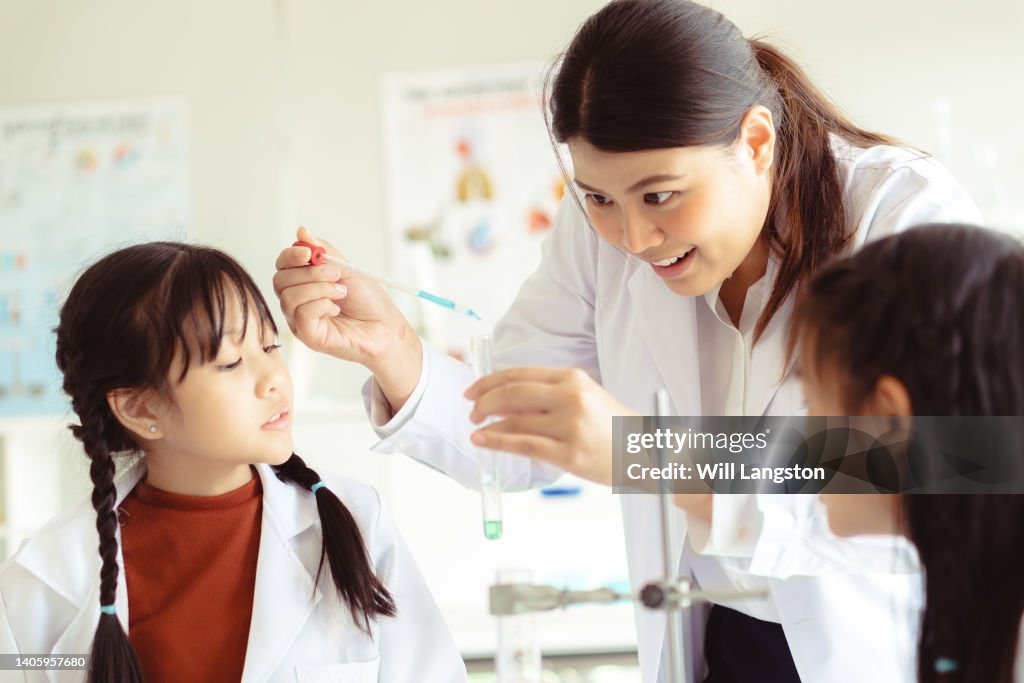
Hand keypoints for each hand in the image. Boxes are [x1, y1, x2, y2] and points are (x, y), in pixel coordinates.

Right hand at [273, 227, 421, 410]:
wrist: (386, 327)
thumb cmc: (368, 301)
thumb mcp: (348, 269)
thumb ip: (324, 251)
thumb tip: (302, 231)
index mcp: (304, 283)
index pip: (282, 265)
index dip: (291, 255)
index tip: (309, 253)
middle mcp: (298, 302)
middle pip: (280, 280)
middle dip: (310, 272)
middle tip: (336, 275)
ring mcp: (300, 320)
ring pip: (288, 296)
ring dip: (319, 288)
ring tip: (341, 292)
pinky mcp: (309, 336)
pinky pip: (301, 314)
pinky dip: (321, 305)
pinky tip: (336, 309)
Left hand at [465, 367, 636, 484]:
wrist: (643, 452)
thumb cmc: (609, 426)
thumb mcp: (583, 398)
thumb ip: (547, 396)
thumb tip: (502, 402)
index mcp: (572, 378)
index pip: (519, 374)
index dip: (489, 381)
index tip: (473, 390)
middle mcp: (571, 397)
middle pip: (512, 393)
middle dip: (484, 401)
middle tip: (472, 411)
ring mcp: (570, 425)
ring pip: (515, 420)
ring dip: (488, 424)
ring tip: (476, 428)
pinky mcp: (569, 453)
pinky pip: (523, 445)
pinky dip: (497, 442)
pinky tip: (483, 441)